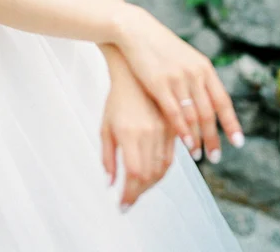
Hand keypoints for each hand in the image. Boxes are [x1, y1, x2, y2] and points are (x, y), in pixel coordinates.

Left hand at [100, 44, 175, 208]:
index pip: (135, 174)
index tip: (122, 206)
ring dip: (151, 184)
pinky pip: (172, 156)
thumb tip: (110, 184)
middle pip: (150, 174)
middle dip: (139, 192)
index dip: (130, 194)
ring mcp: (164, 129)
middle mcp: (149, 132)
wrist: (135, 73)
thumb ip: (108, 157)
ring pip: (163, 167)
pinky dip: (162, 170)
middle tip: (129, 200)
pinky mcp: (173, 126)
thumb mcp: (105, 127)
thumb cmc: (116, 100)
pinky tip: (152, 175)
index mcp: (129, 133)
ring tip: (138, 190)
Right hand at [113, 5, 243, 162]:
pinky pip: (175, 113)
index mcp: (204, 67)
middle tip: (216, 157)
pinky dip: (182, 131)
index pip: (222, 100)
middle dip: (214, 138)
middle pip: (209, 112)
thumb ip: (197, 77)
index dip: (231, 123)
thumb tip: (207, 99)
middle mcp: (195, 73)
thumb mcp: (185, 58)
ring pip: (194, 116)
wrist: (136, 31)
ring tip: (199, 155)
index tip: (237, 142)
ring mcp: (178, 78)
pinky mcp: (160, 83)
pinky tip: (185, 143)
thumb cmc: (159, 47)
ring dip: (198, 138)